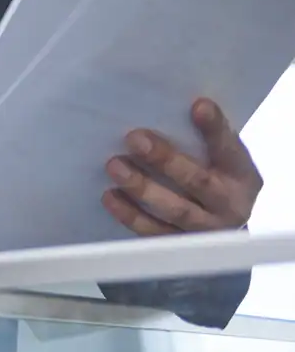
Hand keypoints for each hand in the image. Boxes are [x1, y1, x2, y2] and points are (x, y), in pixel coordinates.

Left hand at [104, 98, 262, 235]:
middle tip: (135, 138)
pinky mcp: (182, 247)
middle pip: (198, 182)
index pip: (230, 149)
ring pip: (175, 210)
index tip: (198, 106)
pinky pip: (155, 232)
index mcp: (242, 176)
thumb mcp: (219, 159)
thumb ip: (204, 137)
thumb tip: (181, 104)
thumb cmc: (214, 179)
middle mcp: (230, 205)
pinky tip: (110, 195)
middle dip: (166, 159)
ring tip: (115, 166)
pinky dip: (130, 215)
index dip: (215, 129)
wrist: (220, 228)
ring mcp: (206, 229)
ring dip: (142, 187)